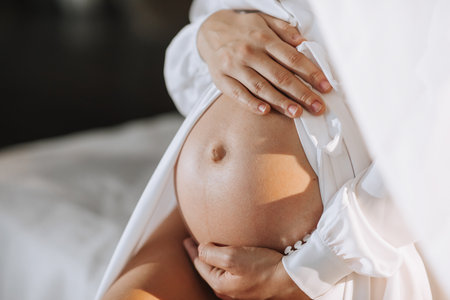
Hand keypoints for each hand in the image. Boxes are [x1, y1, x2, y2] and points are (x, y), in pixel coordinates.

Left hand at [183, 238, 309, 299]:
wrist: (290, 278)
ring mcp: (240, 288)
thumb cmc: (262, 267)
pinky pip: (233, 270)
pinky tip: (231, 255)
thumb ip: (211, 253)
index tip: (186, 238)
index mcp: (219, 284)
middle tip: (194, 242)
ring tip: (210, 247)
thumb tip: (201, 248)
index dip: (192, 249)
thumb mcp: (232, 257)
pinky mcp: (252, 284)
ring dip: (214, 258)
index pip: (200, 264)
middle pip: (209, 269)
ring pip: (221, 270)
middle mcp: (228, 290)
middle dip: (201, 255)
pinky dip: (227, 261)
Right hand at [197, 10, 331, 117]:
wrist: (209, 30)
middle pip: (280, 76)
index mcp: (263, 38)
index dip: (311, 73)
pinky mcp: (221, 79)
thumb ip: (284, 30)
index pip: (292, 59)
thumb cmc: (243, 29)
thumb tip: (302, 42)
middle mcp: (249, 52)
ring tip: (297, 113)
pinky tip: (265, 111)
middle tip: (317, 107)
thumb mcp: (264, 21)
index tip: (325, 87)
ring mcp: (234, 66)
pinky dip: (251, 103)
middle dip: (301, 93)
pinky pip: (238, 94)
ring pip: (261, 87)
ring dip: (280, 102)